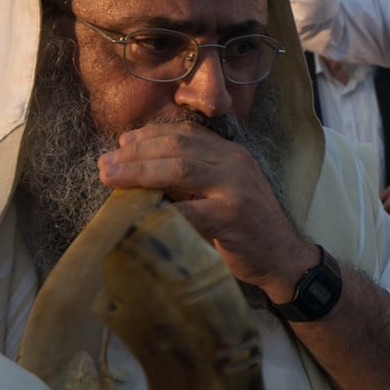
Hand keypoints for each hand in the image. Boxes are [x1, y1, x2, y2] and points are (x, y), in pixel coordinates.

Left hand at [97, 122, 316, 302]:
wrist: (283, 257)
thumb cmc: (247, 228)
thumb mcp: (222, 192)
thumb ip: (192, 180)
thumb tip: (142, 173)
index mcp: (231, 153)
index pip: (186, 132)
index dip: (150, 135)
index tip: (122, 143)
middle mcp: (235, 163)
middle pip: (177, 146)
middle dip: (136, 153)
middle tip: (106, 163)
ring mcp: (236, 187)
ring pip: (179, 169)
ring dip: (139, 172)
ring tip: (111, 177)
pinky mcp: (232, 216)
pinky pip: (188, 211)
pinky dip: (158, 212)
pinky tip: (135, 217)